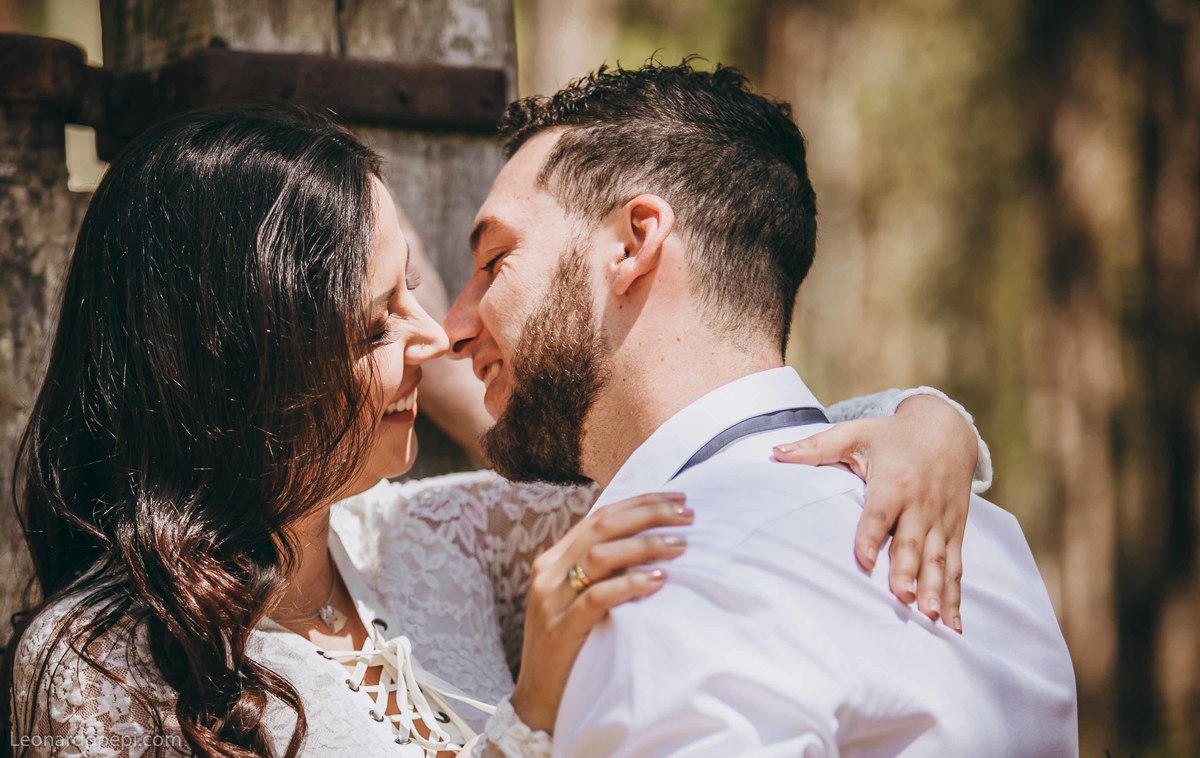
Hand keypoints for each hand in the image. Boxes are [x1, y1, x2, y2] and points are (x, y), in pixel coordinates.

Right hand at [509, 492, 691, 732]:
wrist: (537, 701)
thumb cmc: (570, 647)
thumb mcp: (580, 600)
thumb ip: (603, 572)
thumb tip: (651, 542)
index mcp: (554, 559)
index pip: (600, 517)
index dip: (640, 503)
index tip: (677, 499)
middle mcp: (549, 572)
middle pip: (603, 528)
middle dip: (648, 515)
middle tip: (687, 515)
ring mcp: (552, 600)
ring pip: (600, 557)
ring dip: (645, 546)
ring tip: (680, 545)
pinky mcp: (560, 629)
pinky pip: (597, 598)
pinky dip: (630, 584)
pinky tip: (658, 579)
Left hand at [772, 395, 975, 632]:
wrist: (946, 429)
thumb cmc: (891, 435)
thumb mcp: (853, 434)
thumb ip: (815, 446)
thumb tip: (775, 453)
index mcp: (893, 483)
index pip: (879, 513)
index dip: (870, 536)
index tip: (862, 560)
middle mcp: (920, 504)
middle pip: (912, 542)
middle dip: (909, 572)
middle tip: (903, 599)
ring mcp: (941, 520)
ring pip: (939, 559)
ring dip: (935, 589)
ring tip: (929, 617)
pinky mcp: (955, 531)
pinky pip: (956, 566)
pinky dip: (956, 596)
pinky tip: (952, 625)